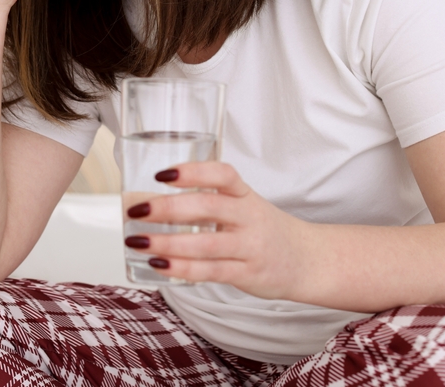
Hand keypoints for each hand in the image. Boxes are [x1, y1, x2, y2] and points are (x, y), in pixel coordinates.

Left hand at [125, 161, 309, 299]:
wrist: (307, 260)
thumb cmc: (264, 229)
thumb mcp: (244, 205)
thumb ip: (208, 199)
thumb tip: (150, 200)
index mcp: (245, 194)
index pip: (222, 174)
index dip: (193, 171)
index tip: (162, 174)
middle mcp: (248, 217)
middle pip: (208, 207)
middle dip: (168, 208)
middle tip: (137, 209)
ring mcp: (249, 247)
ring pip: (205, 244)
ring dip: (166, 243)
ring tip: (138, 241)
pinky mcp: (247, 274)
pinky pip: (210, 271)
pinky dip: (181, 269)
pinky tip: (158, 265)